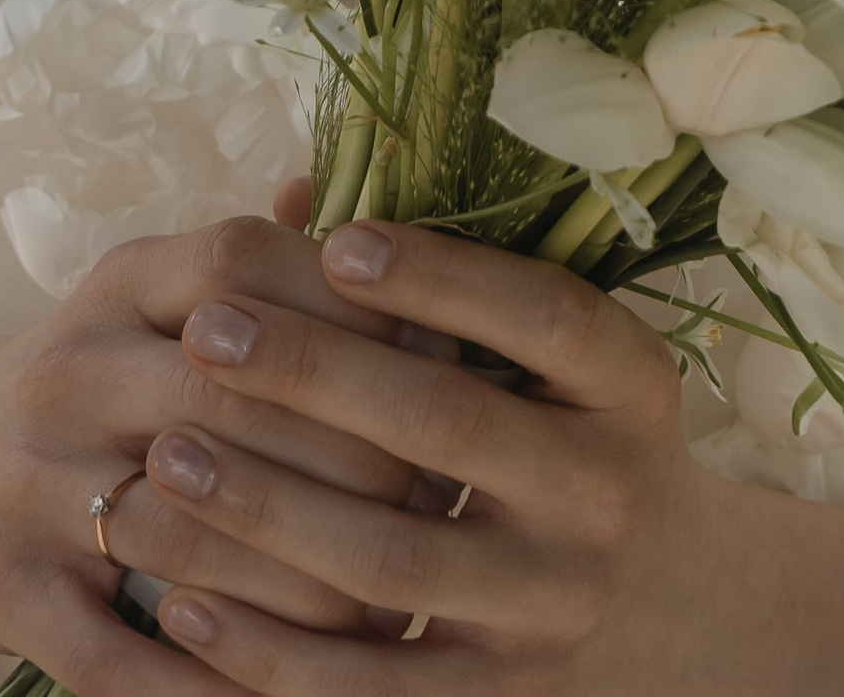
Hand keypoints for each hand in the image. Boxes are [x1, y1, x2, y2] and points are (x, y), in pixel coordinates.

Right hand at [0, 218, 441, 695]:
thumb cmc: (59, 399)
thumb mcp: (127, 308)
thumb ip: (230, 267)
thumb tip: (335, 193)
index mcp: (115, 289)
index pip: (244, 264)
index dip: (352, 305)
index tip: (442, 357)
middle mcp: (74, 370)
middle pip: (237, 394)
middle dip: (357, 454)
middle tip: (447, 503)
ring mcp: (32, 482)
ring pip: (197, 531)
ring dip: (307, 586)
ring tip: (396, 618)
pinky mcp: (5, 589)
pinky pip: (125, 657)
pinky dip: (211, 692)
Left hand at [123, 219, 700, 690]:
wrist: (676, 609)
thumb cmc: (574, 436)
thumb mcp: (565, 356)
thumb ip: (451, 282)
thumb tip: (295, 196)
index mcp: (629, 386)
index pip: (545, 315)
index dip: (442, 277)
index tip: (335, 245)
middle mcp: (605, 495)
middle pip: (449, 427)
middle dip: (312, 374)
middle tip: (202, 331)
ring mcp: (553, 609)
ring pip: (393, 562)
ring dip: (266, 509)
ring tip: (167, 458)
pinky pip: (371, 689)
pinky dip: (271, 652)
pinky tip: (185, 605)